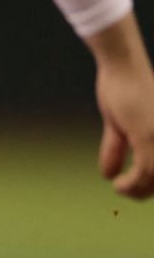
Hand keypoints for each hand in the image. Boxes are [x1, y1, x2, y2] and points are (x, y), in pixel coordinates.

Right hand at [88, 12, 153, 199]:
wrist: (122, 67)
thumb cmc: (122, 88)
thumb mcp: (119, 125)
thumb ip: (116, 149)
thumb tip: (108, 174)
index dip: (151, 184)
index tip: (132, 188)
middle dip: (144, 191)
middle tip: (124, 191)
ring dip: (136, 190)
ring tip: (120, 188)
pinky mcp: (150, 135)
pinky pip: (144, 171)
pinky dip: (131, 184)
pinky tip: (118, 184)